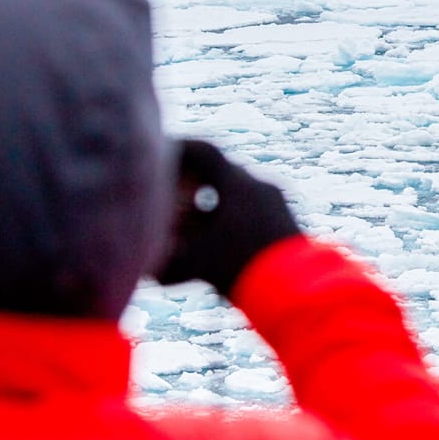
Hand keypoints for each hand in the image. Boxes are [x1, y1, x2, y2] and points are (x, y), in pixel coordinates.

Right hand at [156, 139, 299, 295]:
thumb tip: (142, 268)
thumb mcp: (195, 265)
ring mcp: (277, 203)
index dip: (179, 150)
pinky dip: (234, 218)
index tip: (162, 156)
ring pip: (239, 193)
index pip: (204, 152)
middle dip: (194, 183)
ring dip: (214, 205)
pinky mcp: (287, 220)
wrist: (296, 289)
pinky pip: (255, 209)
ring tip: (194, 223)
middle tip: (174, 194)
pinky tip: (221, 239)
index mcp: (238, 184)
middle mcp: (260, 187)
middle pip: (221, 173)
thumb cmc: (241, 270)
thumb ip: (164, 263)